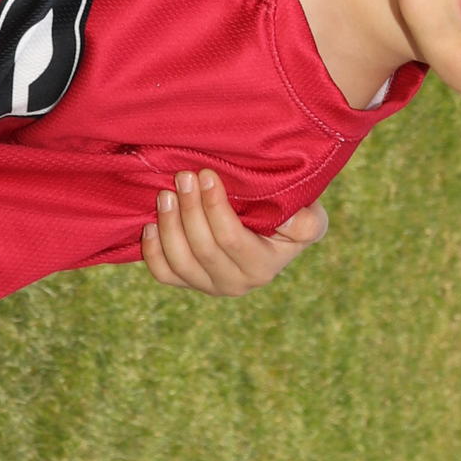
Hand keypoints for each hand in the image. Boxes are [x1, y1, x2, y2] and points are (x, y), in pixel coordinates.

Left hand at [139, 168, 327, 294]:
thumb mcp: (311, 217)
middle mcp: (237, 284)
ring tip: (166, 194)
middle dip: (189, 209)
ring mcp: (210, 286)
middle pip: (202, 249)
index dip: (214, 207)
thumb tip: (289, 217)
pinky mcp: (190, 283)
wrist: (274, 234)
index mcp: (264, 267)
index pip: (231, 239)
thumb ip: (307, 221)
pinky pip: (164, 274)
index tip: (206, 174)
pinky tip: (150, 225)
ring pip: (180, 262)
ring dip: (169, 225)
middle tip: (183, 177)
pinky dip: (153, 251)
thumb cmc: (291, 217)